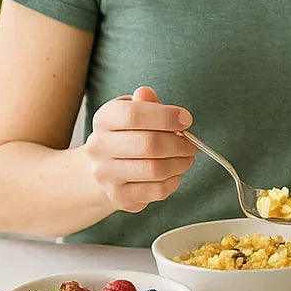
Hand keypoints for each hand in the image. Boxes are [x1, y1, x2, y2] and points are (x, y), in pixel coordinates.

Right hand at [85, 86, 194, 213]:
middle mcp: (99, 147)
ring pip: (155, 170)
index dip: (166, 116)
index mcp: (104, 119)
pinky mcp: (119, 197)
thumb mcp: (135, 110)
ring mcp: (106, 175)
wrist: (104, 167)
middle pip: (148, 144)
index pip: (133, 115)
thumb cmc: (128, 133)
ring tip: (186, 158)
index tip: (186, 120)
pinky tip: (174, 173)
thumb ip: (146, 102)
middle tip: (191, 144)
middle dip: (180, 144)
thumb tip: (146, 93)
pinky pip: (157, 190)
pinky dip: (174, 181)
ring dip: (180, 163)